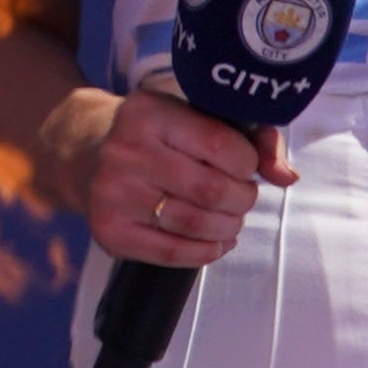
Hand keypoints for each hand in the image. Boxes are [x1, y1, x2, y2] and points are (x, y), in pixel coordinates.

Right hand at [74, 77, 295, 270]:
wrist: (80, 150)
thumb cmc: (154, 135)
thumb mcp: (193, 116)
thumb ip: (252, 139)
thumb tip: (287, 177)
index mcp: (148, 113)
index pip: (226, 148)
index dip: (249, 164)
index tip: (241, 166)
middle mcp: (125, 152)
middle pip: (216, 192)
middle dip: (242, 200)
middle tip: (237, 195)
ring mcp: (113, 194)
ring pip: (199, 226)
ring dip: (228, 228)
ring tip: (226, 217)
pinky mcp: (109, 229)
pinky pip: (176, 254)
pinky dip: (207, 251)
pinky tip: (211, 239)